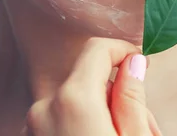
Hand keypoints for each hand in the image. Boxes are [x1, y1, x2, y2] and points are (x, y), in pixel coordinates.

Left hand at [26, 38, 160, 134]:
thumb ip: (132, 98)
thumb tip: (133, 63)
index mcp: (73, 101)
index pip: (97, 48)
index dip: (124, 50)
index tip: (142, 63)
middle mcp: (43, 110)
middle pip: (87, 79)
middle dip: (116, 92)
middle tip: (144, 125)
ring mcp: (31, 129)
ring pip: (74, 102)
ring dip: (100, 113)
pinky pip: (58, 121)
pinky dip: (80, 127)